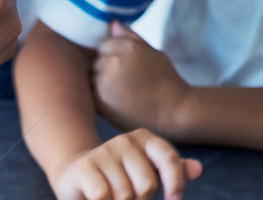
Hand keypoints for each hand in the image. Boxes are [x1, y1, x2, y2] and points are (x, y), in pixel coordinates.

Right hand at [51, 129, 202, 199]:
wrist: (74, 174)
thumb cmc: (115, 175)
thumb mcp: (146, 171)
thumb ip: (172, 170)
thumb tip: (198, 169)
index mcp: (144, 138)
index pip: (169, 158)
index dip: (175, 183)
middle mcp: (124, 140)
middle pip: (147, 186)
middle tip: (128, 198)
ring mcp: (103, 152)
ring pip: (125, 196)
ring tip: (110, 196)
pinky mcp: (84, 168)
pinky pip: (103, 197)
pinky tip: (95, 197)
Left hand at [94, 21, 190, 137]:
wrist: (171, 111)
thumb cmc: (164, 81)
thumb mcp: (153, 52)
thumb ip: (131, 38)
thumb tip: (112, 26)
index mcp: (128, 47)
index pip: (104, 46)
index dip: (112, 57)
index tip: (125, 69)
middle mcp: (114, 61)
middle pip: (96, 63)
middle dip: (105, 71)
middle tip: (125, 83)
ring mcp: (105, 81)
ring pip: (91, 79)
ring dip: (100, 85)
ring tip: (122, 93)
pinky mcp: (100, 100)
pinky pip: (90, 95)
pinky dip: (99, 98)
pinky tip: (117, 103)